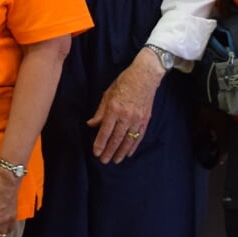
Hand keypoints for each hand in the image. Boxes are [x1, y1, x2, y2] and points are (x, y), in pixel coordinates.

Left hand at [87, 48, 163, 162]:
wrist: (146, 75)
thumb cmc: (124, 82)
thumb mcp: (108, 94)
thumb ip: (100, 111)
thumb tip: (91, 124)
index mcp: (114, 108)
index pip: (105, 131)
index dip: (100, 143)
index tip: (96, 152)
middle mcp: (126, 116)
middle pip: (116, 138)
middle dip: (109, 151)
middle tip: (104, 161)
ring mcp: (137, 119)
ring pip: (128, 140)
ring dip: (121, 152)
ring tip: (115, 160)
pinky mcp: (145, 120)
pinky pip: (139, 137)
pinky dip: (133, 146)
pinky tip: (128, 153)